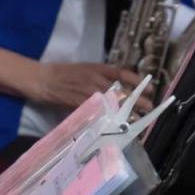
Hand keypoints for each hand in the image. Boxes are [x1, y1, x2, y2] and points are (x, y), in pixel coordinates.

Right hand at [26, 61, 147, 114]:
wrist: (43, 80)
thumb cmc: (63, 73)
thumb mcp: (85, 68)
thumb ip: (101, 76)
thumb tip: (119, 87)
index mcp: (99, 68)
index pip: (124, 74)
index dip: (138, 82)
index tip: (150, 89)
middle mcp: (97, 79)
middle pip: (123, 91)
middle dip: (138, 101)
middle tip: (149, 108)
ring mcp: (90, 92)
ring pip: (114, 104)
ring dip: (128, 113)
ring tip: (138, 120)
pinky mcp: (82, 105)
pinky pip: (100, 113)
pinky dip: (110, 120)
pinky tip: (118, 126)